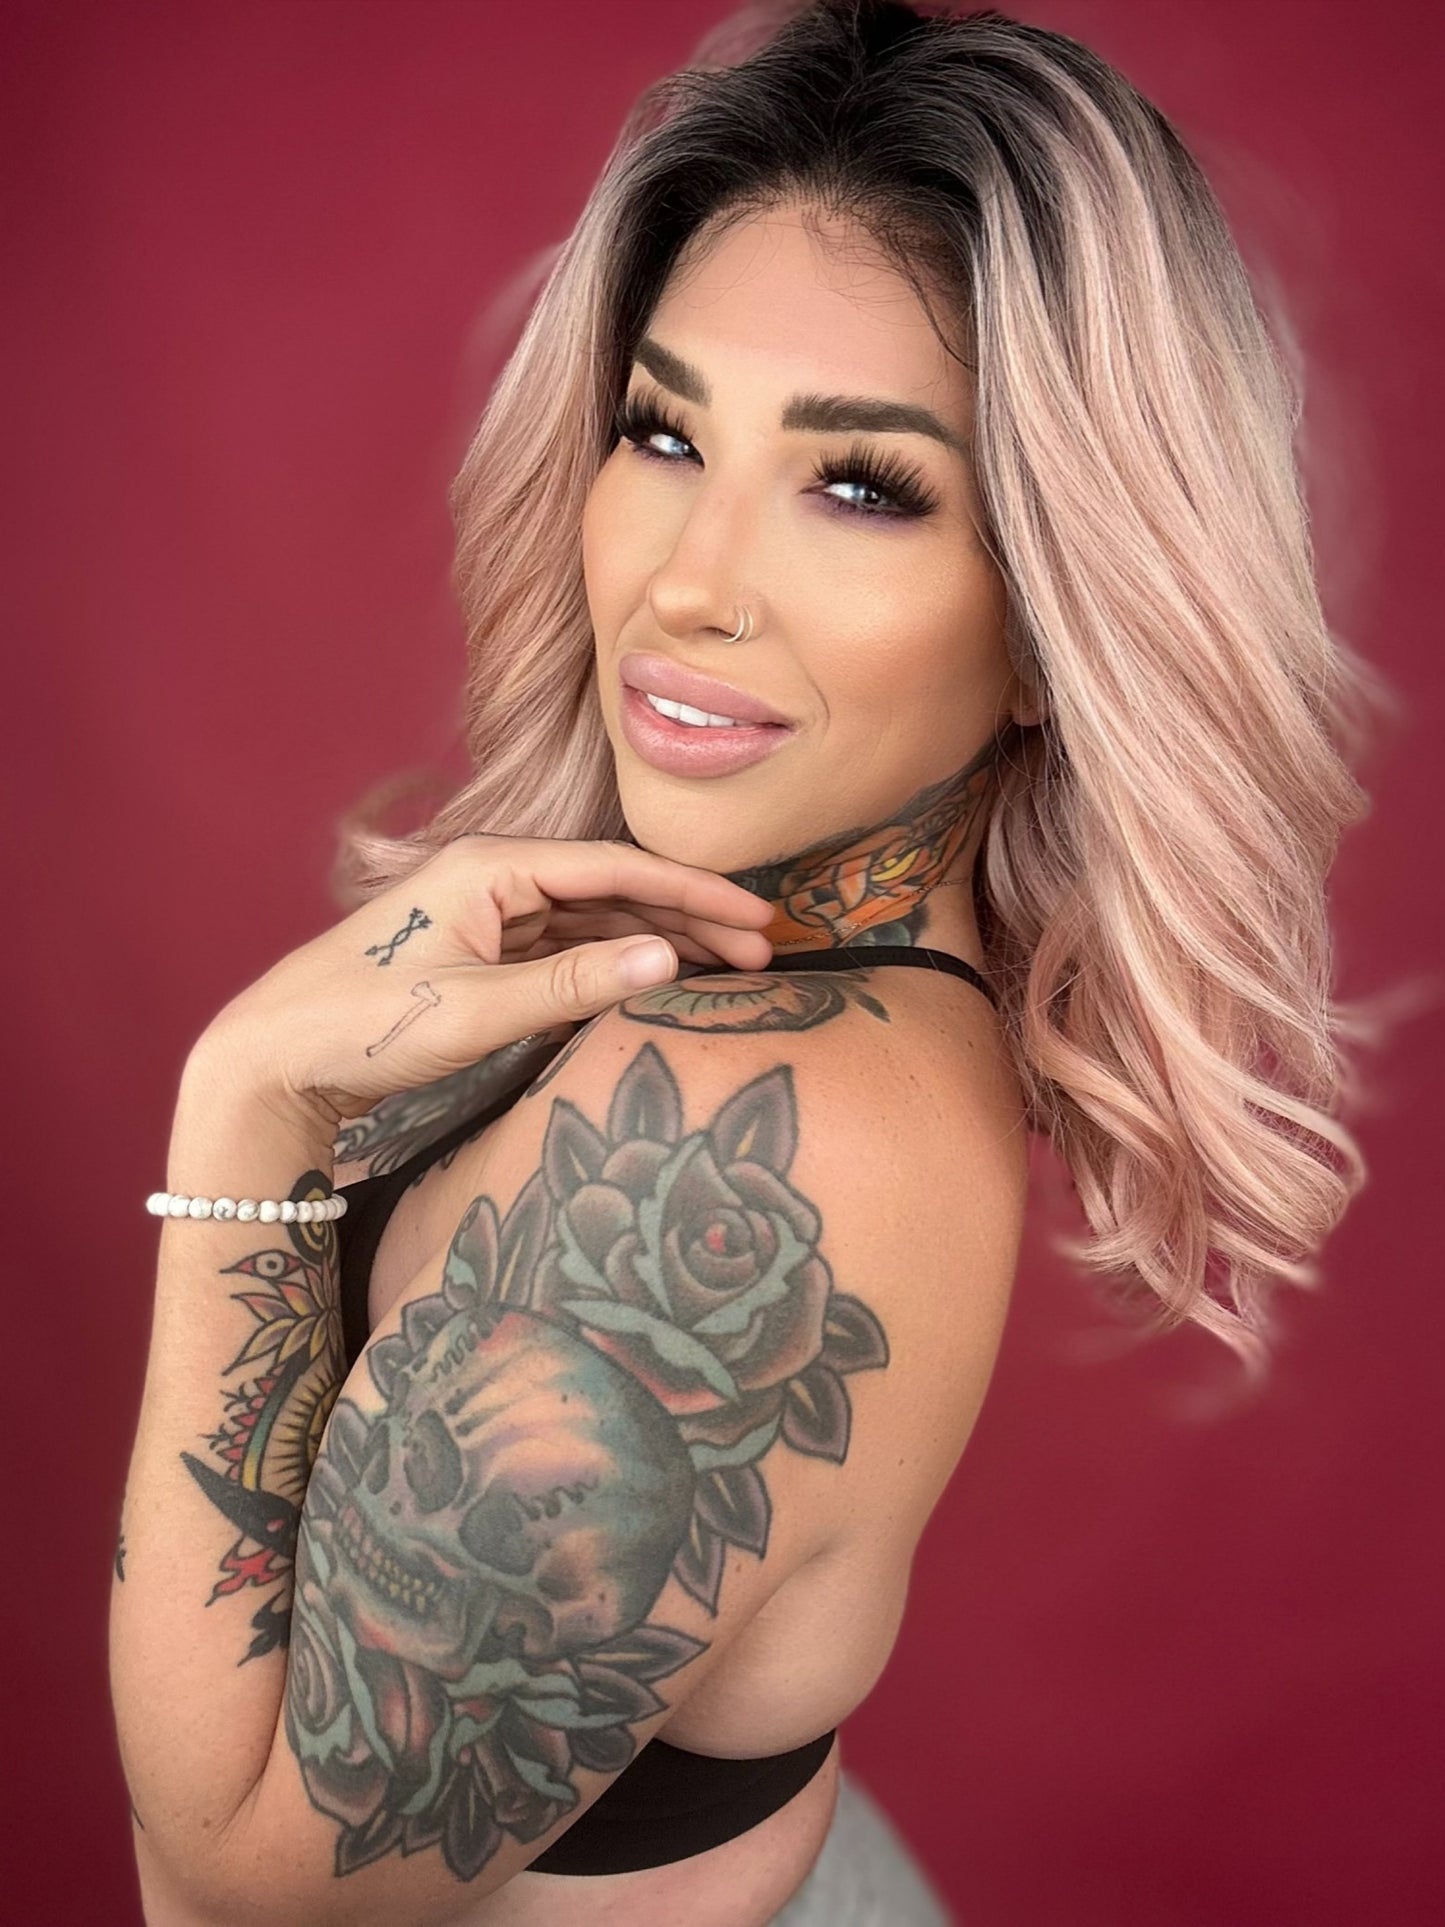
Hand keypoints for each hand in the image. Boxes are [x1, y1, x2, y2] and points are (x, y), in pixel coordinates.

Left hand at [195, 832, 775, 1125]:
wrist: (271, 1059)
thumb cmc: (360, 1026)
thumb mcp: (475, 1010)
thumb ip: (574, 986)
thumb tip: (667, 961)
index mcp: (491, 867)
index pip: (617, 868)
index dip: (695, 893)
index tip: (758, 918)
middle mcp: (493, 879)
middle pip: (613, 891)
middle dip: (689, 920)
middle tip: (762, 955)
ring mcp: (487, 917)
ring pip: (593, 924)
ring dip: (656, 945)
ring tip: (725, 974)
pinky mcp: (480, 956)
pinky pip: (563, 953)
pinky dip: (612, 969)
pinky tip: (653, 988)